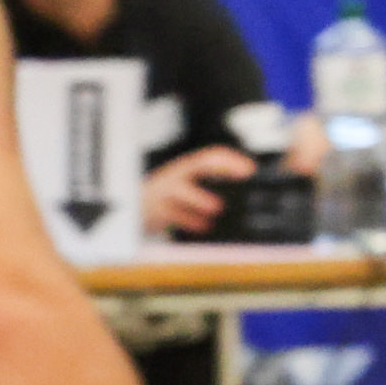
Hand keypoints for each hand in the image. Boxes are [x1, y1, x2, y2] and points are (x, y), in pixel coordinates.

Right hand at [142, 145, 260, 237]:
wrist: (135, 208)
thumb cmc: (168, 199)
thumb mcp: (187, 188)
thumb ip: (210, 188)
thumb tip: (239, 198)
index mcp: (187, 169)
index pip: (211, 157)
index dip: (231, 160)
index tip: (250, 169)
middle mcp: (177, 176)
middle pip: (200, 164)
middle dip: (223, 167)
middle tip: (243, 175)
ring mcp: (166, 192)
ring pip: (181, 189)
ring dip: (200, 198)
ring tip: (217, 206)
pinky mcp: (157, 210)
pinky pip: (172, 214)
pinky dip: (189, 221)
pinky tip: (204, 227)